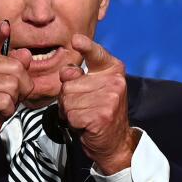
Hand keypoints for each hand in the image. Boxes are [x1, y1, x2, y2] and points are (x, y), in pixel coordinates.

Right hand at [0, 20, 32, 177]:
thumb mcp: (5, 79)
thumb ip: (15, 64)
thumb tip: (25, 54)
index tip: (6, 26)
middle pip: (15, 67)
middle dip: (20, 85)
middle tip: (7, 94)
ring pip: (13, 84)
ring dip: (13, 98)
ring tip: (0, 102)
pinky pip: (6, 100)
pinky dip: (7, 109)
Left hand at [58, 34, 140, 173]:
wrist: (114, 142)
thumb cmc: (98, 111)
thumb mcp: (90, 89)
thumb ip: (77, 76)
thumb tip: (67, 71)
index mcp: (112, 70)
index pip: (96, 54)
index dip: (85, 46)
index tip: (75, 40)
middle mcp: (114, 81)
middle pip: (69, 83)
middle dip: (68, 98)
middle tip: (84, 107)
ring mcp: (110, 98)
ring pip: (67, 100)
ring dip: (70, 111)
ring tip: (85, 115)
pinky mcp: (102, 115)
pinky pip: (71, 115)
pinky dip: (73, 123)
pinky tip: (86, 125)